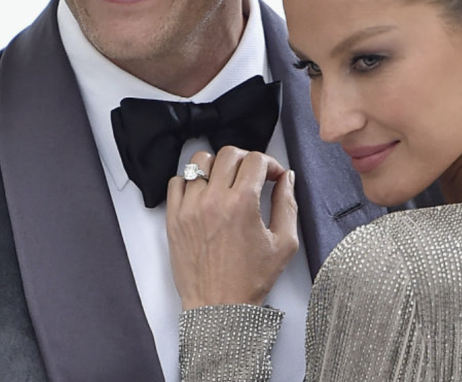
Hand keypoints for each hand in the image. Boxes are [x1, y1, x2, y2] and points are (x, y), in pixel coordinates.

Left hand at [166, 146, 298, 309]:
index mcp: (242, 203)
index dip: (270, 164)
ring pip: (199, 162)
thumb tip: (287, 178)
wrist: (219, 307)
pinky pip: (176, 182)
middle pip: (228, 154)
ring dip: (217, 165)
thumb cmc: (250, 280)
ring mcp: (189, 207)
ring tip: (225, 181)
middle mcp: (213, 200)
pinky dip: (190, 181)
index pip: (255, 160)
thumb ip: (287, 204)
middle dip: (246, 160)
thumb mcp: (284, 243)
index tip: (273, 176)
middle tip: (252, 176)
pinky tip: (203, 194)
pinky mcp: (174, 218)